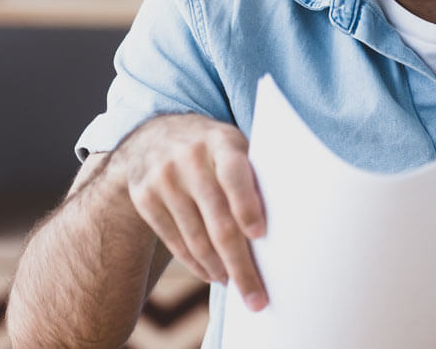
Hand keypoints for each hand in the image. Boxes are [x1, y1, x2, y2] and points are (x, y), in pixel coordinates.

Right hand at [116, 114, 267, 310]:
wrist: (152, 137)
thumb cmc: (213, 149)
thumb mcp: (233, 146)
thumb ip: (254, 175)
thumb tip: (290, 223)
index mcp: (221, 143)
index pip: (234, 176)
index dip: (247, 207)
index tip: (260, 236)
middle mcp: (189, 159)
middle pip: (218, 222)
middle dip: (240, 265)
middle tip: (256, 298)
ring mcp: (163, 179)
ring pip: (196, 239)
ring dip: (219, 270)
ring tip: (237, 285)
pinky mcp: (144, 199)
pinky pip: (175, 241)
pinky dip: (196, 264)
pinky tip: (212, 274)